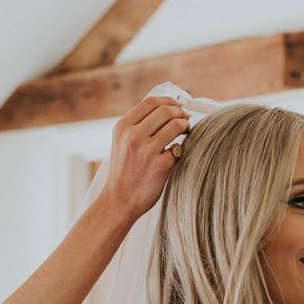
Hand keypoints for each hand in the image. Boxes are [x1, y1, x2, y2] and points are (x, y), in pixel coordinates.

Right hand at [101, 96, 189, 219]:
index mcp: (122, 127)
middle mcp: (133, 136)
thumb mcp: (121, 143)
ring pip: (176, 126)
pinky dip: (180, 150)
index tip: (177, 106)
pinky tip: (176, 155)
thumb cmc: (123, 172)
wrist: (118, 202)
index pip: (151, 102)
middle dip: (180, 113)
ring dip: (185, 127)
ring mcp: (146, 151)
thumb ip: (137, 126)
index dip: (169, 101)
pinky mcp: (160, 166)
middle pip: (166, 111)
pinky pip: (178, 149)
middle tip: (185, 120)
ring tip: (185, 132)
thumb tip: (166, 109)